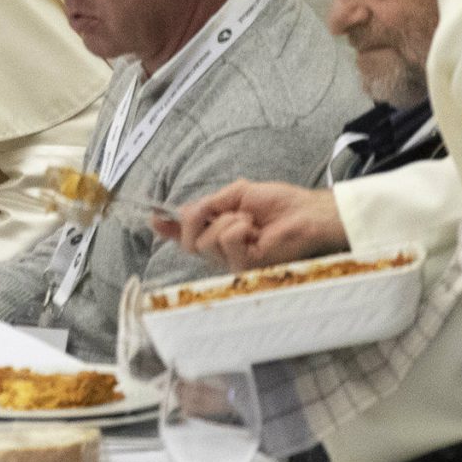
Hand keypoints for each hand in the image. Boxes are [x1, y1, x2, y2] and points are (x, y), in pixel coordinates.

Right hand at [165, 180, 348, 270]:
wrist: (308, 213)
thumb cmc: (281, 204)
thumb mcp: (237, 195)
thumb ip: (208, 204)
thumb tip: (182, 211)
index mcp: (221, 231)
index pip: (189, 234)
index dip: (169, 229)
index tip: (154, 219)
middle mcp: (225, 250)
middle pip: (189, 241)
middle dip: (197, 219)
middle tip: (223, 210)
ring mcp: (235, 261)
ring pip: (204, 243)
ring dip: (226, 221)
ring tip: (250, 220)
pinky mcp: (247, 266)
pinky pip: (225, 243)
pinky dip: (236, 228)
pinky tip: (253, 229)